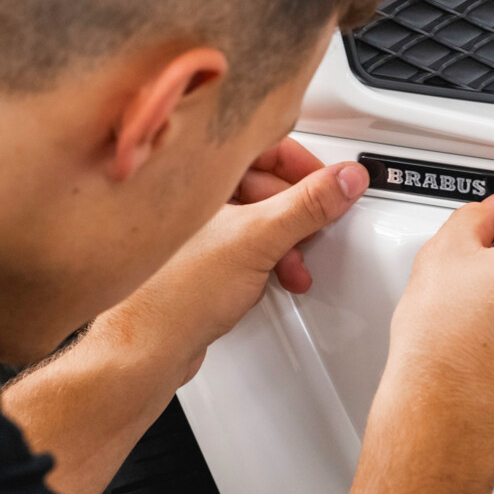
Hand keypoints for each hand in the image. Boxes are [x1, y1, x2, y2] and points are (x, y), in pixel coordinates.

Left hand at [91, 138, 368, 383]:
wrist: (147, 348)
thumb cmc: (174, 295)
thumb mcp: (258, 240)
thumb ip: (308, 205)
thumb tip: (345, 179)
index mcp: (198, 175)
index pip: (261, 144)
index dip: (301, 162)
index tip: (329, 182)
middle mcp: (192, 195)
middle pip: (263, 181)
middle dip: (297, 210)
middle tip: (315, 228)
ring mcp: (194, 227)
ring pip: (255, 215)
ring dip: (285, 239)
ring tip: (294, 263)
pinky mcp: (198, 256)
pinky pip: (244, 243)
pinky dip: (265, 256)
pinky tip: (273, 275)